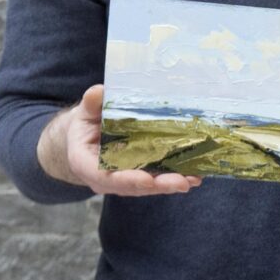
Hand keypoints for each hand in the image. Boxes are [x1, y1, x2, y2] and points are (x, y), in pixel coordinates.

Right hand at [41, 84, 202, 196]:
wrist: (87, 138)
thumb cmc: (85, 125)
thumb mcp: (84, 113)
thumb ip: (90, 105)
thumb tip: (98, 92)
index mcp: (86, 164)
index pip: (104, 178)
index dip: (127, 180)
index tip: (147, 180)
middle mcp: (106, 179)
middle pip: (132, 186)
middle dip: (159, 185)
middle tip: (182, 183)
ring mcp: (124, 180)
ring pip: (148, 186)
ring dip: (171, 184)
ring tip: (194, 179)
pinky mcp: (139, 176)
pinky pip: (156, 179)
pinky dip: (175, 177)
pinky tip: (194, 173)